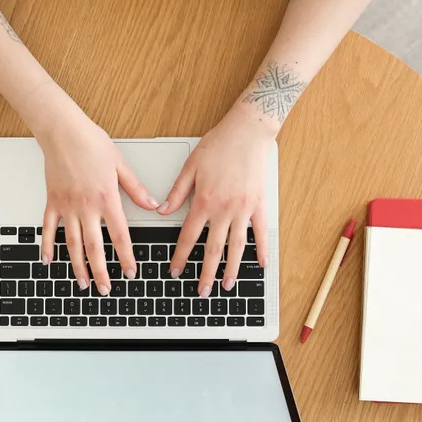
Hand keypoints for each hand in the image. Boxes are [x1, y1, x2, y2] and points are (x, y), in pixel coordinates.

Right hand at [35, 105, 157, 294]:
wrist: (62, 131)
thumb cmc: (91, 143)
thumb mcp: (121, 165)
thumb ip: (136, 189)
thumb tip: (153, 205)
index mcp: (106, 199)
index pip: (120, 235)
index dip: (126, 257)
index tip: (130, 272)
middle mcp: (86, 207)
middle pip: (94, 247)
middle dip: (101, 271)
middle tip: (106, 289)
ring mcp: (67, 206)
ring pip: (72, 243)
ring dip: (78, 266)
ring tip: (83, 283)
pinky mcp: (52, 202)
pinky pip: (49, 228)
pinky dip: (47, 245)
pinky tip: (48, 260)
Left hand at [159, 106, 272, 295]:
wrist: (248, 131)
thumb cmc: (219, 144)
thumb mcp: (190, 166)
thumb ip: (177, 192)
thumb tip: (161, 210)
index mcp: (204, 201)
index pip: (189, 237)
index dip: (180, 256)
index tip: (175, 271)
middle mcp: (224, 210)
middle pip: (213, 249)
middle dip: (205, 273)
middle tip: (201, 291)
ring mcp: (244, 209)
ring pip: (237, 247)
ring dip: (231, 269)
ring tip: (227, 285)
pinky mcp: (260, 204)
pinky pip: (260, 232)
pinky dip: (261, 250)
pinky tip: (260, 264)